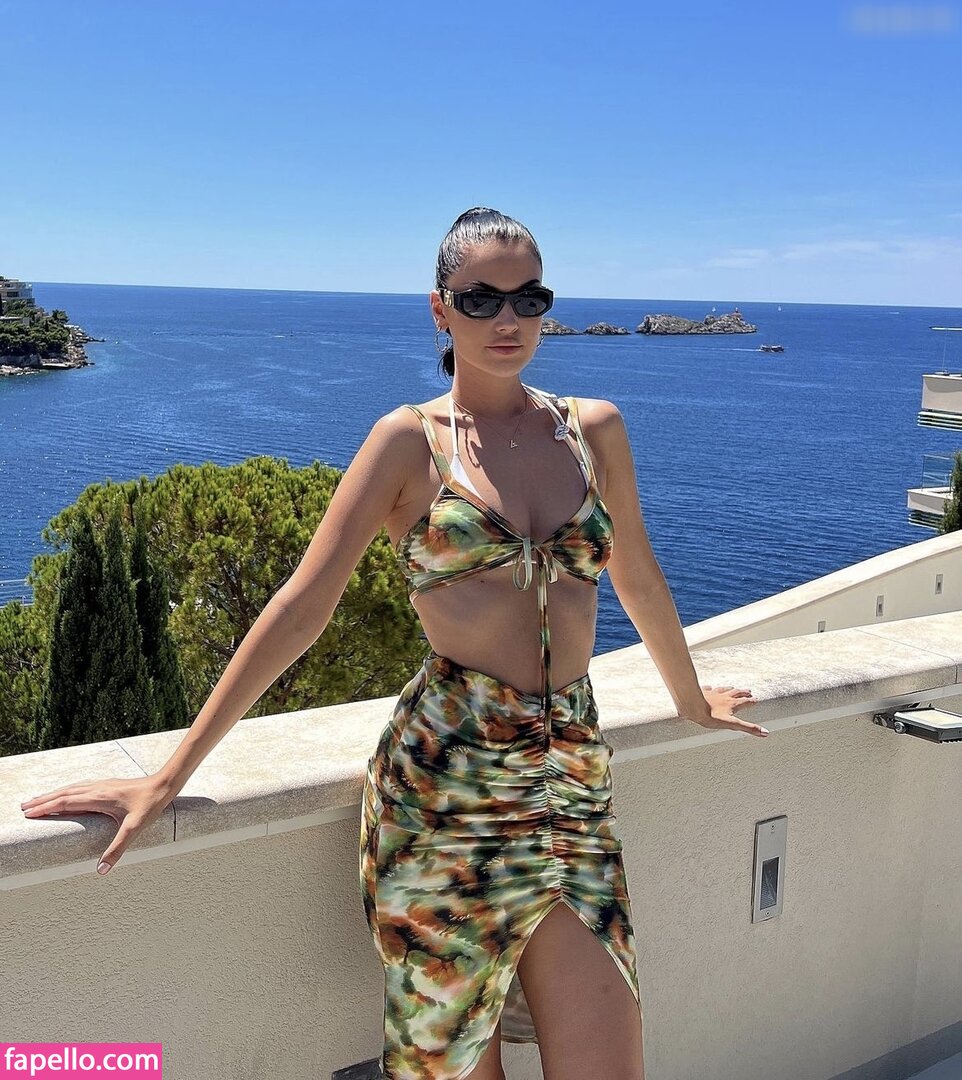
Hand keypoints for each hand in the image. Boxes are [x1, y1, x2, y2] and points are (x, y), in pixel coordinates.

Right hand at [20, 775, 177, 875]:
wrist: (164, 784)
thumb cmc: (150, 805)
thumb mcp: (134, 829)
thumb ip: (117, 850)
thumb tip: (101, 870)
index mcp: (98, 798)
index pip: (65, 802)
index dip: (46, 807)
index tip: (29, 813)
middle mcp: (97, 788)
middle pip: (63, 793)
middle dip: (43, 800)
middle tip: (24, 806)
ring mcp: (102, 784)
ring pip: (71, 788)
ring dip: (53, 794)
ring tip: (38, 800)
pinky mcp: (108, 784)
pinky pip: (80, 786)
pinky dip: (67, 790)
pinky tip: (66, 793)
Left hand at [688, 684, 767, 737]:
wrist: (692, 705)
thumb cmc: (710, 716)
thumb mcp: (732, 724)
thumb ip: (748, 728)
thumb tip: (765, 732)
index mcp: (732, 704)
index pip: (746, 702)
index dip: (752, 701)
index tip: (757, 700)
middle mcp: (724, 696)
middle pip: (736, 693)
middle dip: (743, 693)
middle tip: (749, 691)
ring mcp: (713, 693)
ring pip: (724, 689)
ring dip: (730, 689)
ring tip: (733, 687)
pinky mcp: (703, 692)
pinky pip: (708, 689)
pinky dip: (711, 688)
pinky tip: (710, 687)